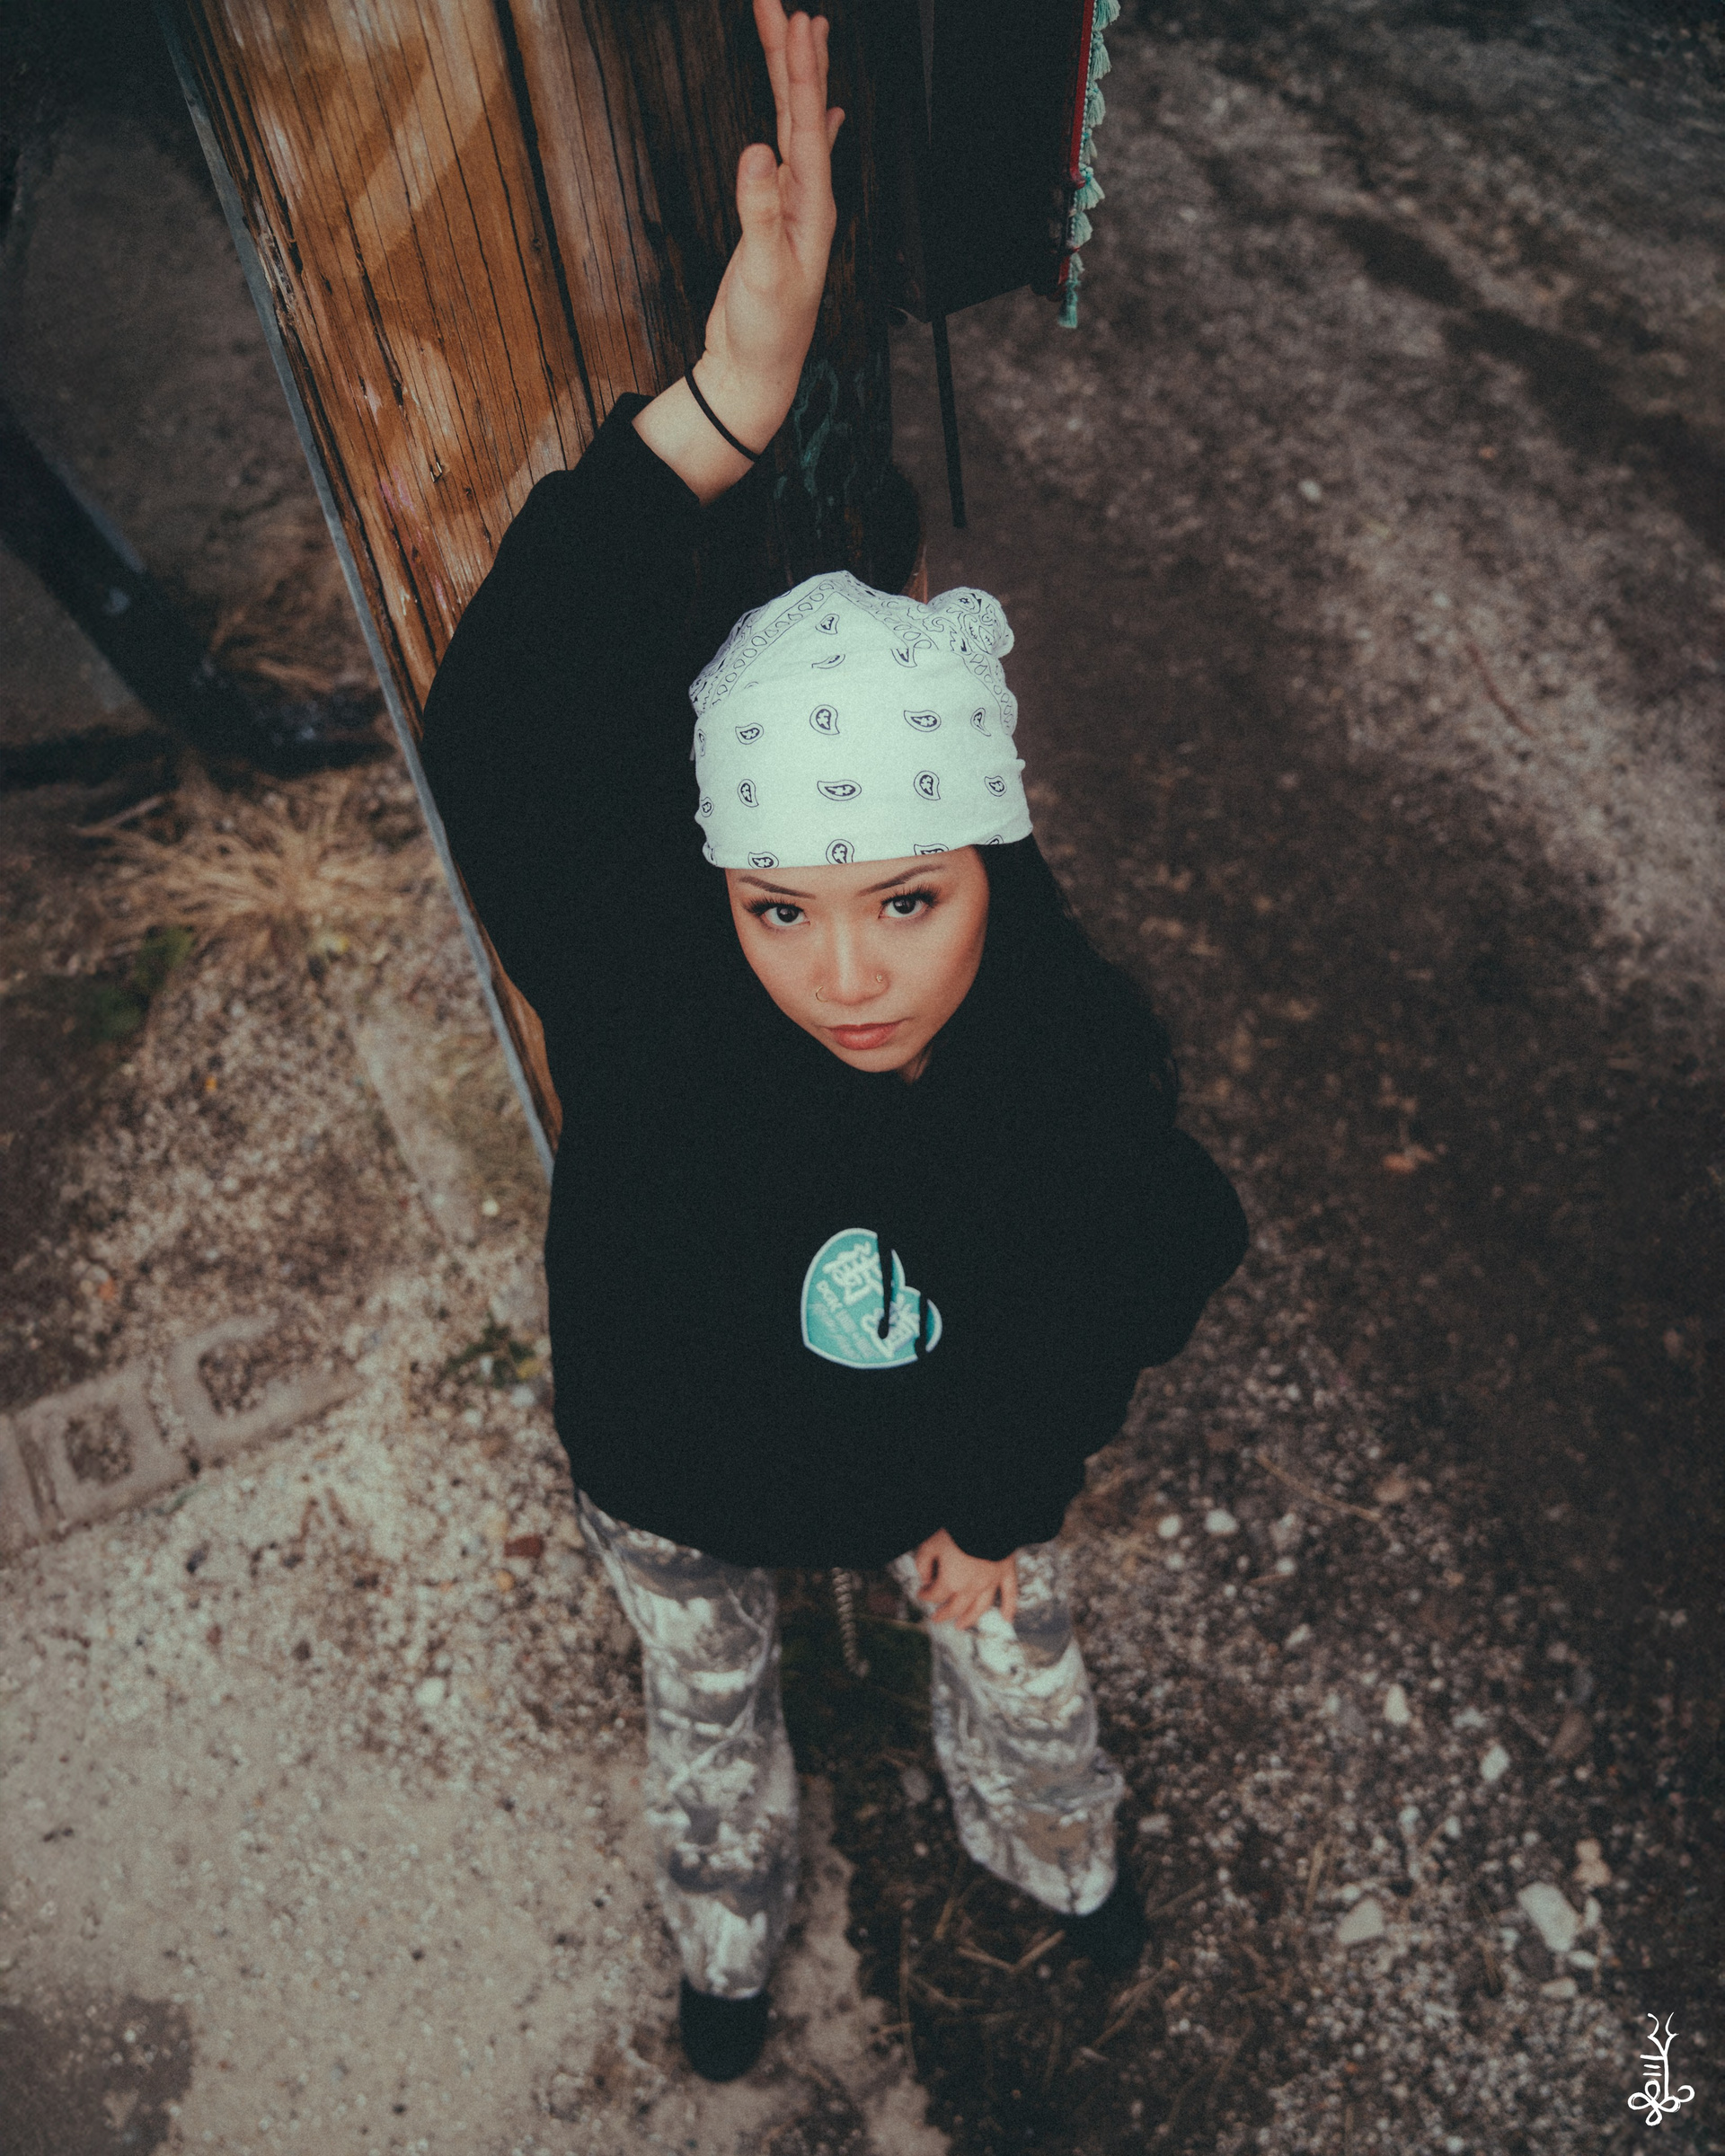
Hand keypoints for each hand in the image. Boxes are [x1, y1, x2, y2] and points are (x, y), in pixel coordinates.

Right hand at [633, 2, 842, 500]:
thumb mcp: (762, 275)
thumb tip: (756, 153)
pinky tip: (823, 112)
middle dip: (793, 55)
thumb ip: (758, 214)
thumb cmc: (764, 334)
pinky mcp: (774, 219)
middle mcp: (809, 200)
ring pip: (795, 126)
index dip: (799, 71)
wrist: (757, 374)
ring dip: (795, 78)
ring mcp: (793, 207)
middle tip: (781, 2)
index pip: (805, 125)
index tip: (792, 19)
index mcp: (810, 208)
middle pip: (802, 112)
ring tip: (797, 28)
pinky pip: (794, 157)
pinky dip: (806, 127)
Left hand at [913, 1528, 1020, 1631]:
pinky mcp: (1006, 1572)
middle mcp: (972, 1587)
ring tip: (961, 1625)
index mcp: (951, 1581)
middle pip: (956, 1607)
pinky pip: (1009, 1594)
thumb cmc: (957, 1530)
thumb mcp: (930, 1543)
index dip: (925, 1594)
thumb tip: (924, 1578)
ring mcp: (991, 1582)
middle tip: (936, 1618)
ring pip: (980, 1607)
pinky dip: (1009, 1608)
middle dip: (944, 1613)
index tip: (921, 1592)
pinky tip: (1006, 1618)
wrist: (987, 1519)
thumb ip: (923, 1563)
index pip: (935, 1594)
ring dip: (970, 1618)